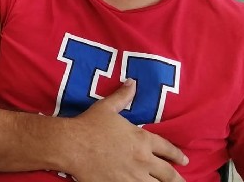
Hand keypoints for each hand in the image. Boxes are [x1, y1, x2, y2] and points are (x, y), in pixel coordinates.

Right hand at [64, 80, 187, 181]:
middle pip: (168, 173)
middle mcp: (143, 160)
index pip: (167, 149)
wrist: (72, 144)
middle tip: (183, 180)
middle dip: (177, 178)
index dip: (177, 155)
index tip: (183, 160)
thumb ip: (122, 96)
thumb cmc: (88, 125)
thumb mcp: (106, 107)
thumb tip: (132, 82)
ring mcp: (133, 177)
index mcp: (142, 140)